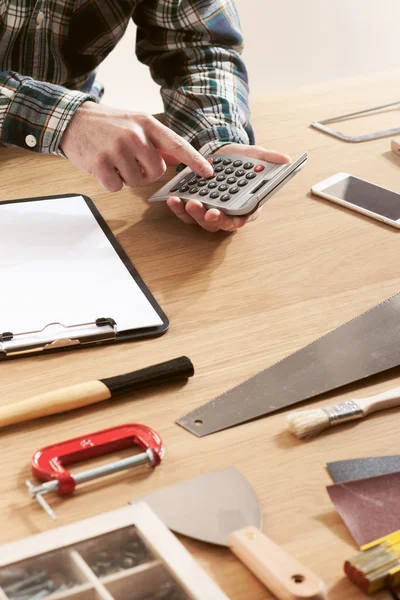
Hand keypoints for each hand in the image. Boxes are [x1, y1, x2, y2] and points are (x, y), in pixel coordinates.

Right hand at [60, 102, 212, 190]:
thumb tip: (181, 158)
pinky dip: (110, 182)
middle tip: (130, 160)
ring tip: (114, 159)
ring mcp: (117, 149)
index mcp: (146, 124)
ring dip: (126, 176)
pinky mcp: (100, 164)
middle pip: (157, 171)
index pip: (177, 145)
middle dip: (146, 171)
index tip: (209, 172)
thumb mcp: (135, 123)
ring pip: (136, 181)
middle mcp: (134, 135)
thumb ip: (158, 142)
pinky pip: (117, 187)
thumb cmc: (107, 124)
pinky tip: (103, 167)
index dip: (195, 160)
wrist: (72, 120)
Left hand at [166, 144, 290, 231]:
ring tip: (189, 202)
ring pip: (202, 221)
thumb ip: (269, 158)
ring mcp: (210, 211)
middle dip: (214, 219)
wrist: (220, 153)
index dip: (240, 221)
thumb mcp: (256, 155)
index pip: (245, 218)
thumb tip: (286, 159)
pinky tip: (174, 199)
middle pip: (222, 224)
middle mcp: (228, 212)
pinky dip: (179, 209)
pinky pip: (186, 214)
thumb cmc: (240, 159)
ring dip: (195, 215)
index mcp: (247, 205)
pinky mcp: (195, 207)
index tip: (235, 220)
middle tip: (209, 211)